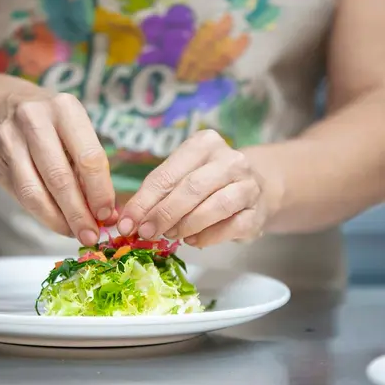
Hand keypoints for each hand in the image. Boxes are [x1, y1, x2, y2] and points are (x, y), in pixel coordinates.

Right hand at [0, 86, 116, 245]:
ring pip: (35, 192)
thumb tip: (109, 212)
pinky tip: (58, 223)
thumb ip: (90, 167)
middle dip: (79, 213)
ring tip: (76, 233)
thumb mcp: (75, 129)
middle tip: (92, 235)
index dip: (100, 192)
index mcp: (65, 109)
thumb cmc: (50, 122)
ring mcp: (9, 141)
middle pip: (60, 178)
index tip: (108, 214)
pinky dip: (42, 215)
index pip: (89, 158)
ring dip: (58, 220)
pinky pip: (21, 196)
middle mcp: (34, 121)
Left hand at [117, 130, 282, 247]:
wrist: (255, 188)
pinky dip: (207, 237)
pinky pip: (231, 227)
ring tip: (170, 235)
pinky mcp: (257, 212)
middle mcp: (230, 159)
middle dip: (163, 214)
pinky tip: (193, 240)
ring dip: (186, 225)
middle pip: (191, 188)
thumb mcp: (180, 178)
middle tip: (146, 233)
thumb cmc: (208, 183)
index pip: (167, 174)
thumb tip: (129, 221)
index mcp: (204, 144)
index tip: (127, 224)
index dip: (144, 202)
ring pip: (215, 207)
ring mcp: (248, 185)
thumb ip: (157, 195)